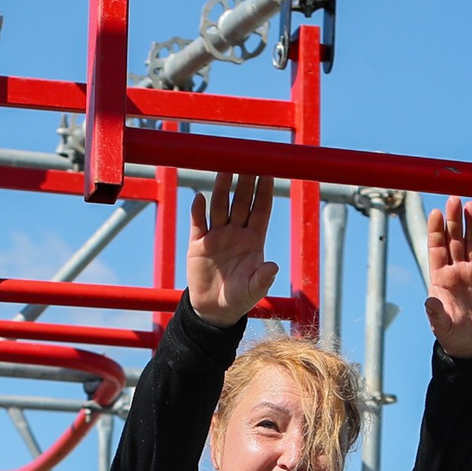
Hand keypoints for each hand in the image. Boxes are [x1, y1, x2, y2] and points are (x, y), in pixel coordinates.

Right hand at [185, 172, 280, 326]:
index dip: (264, 191)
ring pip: (220, 206)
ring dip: (222, 189)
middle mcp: (236, 233)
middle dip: (244, 182)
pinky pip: (198, 223)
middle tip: (247, 160)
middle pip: (241, 202)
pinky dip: (198, 210)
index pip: (261, 210)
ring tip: (224, 169)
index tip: (269, 172)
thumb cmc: (239, 299)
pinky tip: (200, 197)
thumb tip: (273, 267)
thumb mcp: (253, 291)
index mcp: (254, 241)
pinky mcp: (198, 244)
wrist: (213, 310)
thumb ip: (262, 279)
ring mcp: (217, 236)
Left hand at [421, 199, 471, 359]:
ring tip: (471, 206)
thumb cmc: (451, 334)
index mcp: (440, 277)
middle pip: (455, 240)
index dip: (436, 230)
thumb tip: (429, 301)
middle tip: (454, 199)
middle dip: (454, 220)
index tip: (435, 212)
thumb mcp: (441, 325)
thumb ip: (436, 313)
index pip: (437, 248)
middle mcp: (457, 271)